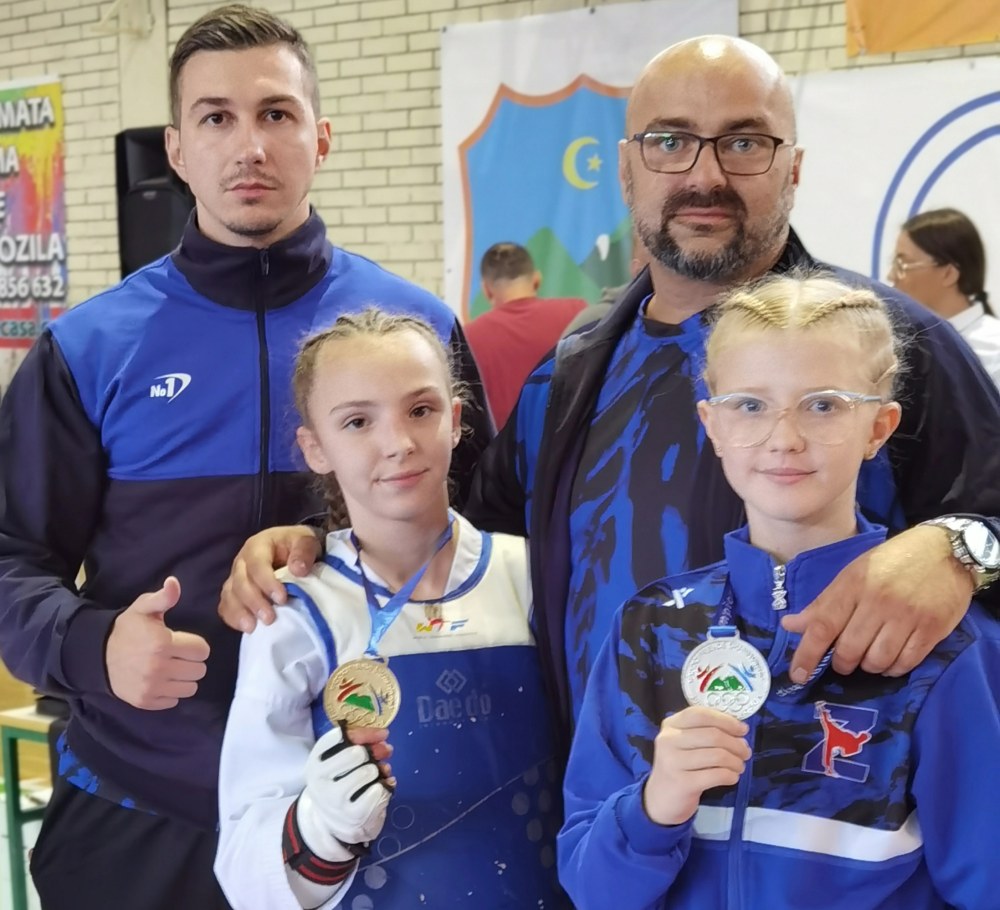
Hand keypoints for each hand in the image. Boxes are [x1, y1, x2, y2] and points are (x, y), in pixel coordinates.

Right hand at [106, 576, 209, 709]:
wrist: (98, 655)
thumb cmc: (127, 629)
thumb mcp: (143, 608)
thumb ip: (163, 597)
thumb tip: (174, 582)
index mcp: (162, 644)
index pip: (202, 651)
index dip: (196, 645)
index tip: (184, 643)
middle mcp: (158, 668)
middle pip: (199, 670)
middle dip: (192, 661)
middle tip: (179, 655)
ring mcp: (151, 687)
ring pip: (190, 688)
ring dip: (185, 678)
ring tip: (172, 668)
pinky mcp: (145, 701)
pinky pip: (174, 700)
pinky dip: (171, 691)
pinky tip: (162, 680)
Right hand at [217, 525, 321, 632]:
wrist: (292, 549)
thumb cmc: (297, 545)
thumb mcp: (307, 541)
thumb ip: (304, 551)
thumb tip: (298, 570)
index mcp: (258, 545)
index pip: (257, 564)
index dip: (267, 582)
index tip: (282, 599)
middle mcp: (242, 561)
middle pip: (241, 582)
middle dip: (254, 602)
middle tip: (269, 618)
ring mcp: (235, 577)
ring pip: (230, 595)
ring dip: (240, 612)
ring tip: (252, 627)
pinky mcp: (234, 592)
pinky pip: (225, 605)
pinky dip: (232, 617)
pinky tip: (245, 627)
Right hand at [296, 724, 394, 859]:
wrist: (333, 824)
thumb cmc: (340, 783)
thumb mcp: (338, 762)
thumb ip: (357, 744)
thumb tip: (382, 737)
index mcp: (315, 761)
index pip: (339, 736)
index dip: (365, 732)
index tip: (381, 734)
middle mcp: (319, 780)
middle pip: (356, 753)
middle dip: (374, 752)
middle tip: (384, 753)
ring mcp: (335, 799)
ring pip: (367, 772)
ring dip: (378, 771)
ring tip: (377, 774)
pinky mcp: (353, 815)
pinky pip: (377, 791)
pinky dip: (384, 787)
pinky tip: (380, 788)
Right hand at [643, 706, 749, 825]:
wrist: (661, 799)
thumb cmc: (680, 767)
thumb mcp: (685, 744)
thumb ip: (705, 732)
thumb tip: (740, 730)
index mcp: (670, 725)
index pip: (700, 714)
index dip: (725, 720)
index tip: (743, 729)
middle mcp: (668, 740)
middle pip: (712, 735)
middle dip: (736, 744)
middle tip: (746, 752)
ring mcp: (673, 762)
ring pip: (717, 756)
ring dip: (735, 761)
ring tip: (739, 766)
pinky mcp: (682, 783)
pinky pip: (716, 775)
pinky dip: (730, 775)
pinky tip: (732, 777)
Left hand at [783, 524, 971, 680]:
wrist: (945, 551)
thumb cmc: (891, 563)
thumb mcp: (852, 575)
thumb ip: (823, 604)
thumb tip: (789, 625)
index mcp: (853, 586)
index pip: (823, 626)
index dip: (807, 654)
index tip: (798, 675)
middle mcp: (878, 602)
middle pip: (849, 650)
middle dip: (841, 663)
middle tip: (844, 660)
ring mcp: (906, 616)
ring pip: (877, 661)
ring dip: (868, 667)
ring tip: (869, 657)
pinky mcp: (932, 629)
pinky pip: (906, 663)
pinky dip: (893, 668)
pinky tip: (891, 660)